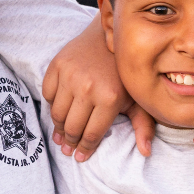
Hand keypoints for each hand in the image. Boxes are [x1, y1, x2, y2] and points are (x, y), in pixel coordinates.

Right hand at [41, 18, 132, 161]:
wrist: (109, 36)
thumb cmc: (125, 73)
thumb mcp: (138, 99)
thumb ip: (142, 126)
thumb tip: (146, 152)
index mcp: (110, 98)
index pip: (92, 134)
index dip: (85, 149)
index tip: (81, 156)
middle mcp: (89, 88)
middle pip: (72, 127)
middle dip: (70, 142)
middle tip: (68, 148)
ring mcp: (71, 75)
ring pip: (56, 114)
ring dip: (58, 128)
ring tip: (61, 134)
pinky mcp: (58, 65)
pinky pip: (47, 93)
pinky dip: (51, 104)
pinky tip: (59, 110)